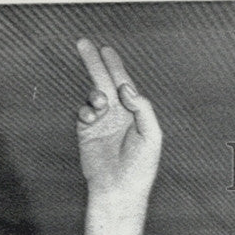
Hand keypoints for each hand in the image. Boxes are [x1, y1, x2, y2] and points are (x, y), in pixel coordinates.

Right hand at [76, 39, 161, 234]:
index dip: (116, 67)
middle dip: (95, 63)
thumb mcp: (152, 136)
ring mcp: (101, 122)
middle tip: (84, 43)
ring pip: (93, 95)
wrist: (120, 190)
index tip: (107, 51)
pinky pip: (83, 112)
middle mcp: (118, 115)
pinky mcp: (87, 132)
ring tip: (101, 101)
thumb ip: (143, 109)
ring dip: (96, 93)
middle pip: (105, 82)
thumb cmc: (141, 167)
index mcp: (135, 114)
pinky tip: (93, 114)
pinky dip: (86, 109)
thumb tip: (126, 88)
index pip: (124, 84)